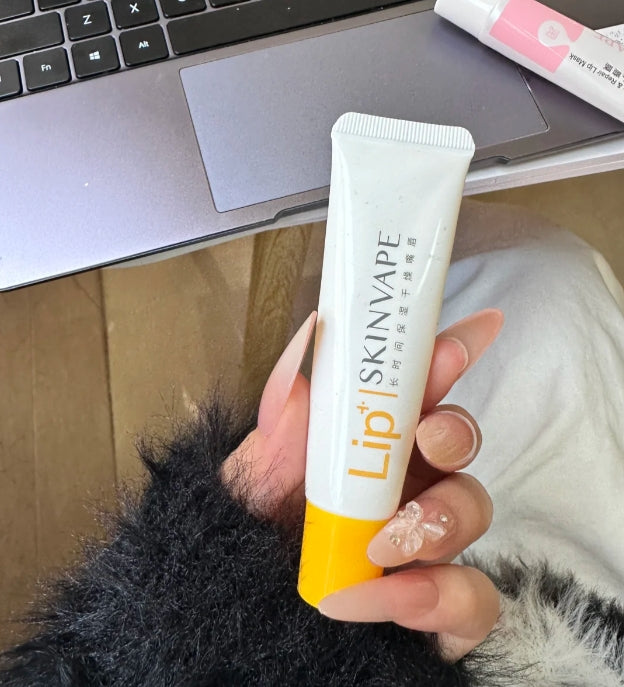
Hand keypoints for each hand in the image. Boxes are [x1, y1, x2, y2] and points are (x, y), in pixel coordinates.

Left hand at [222, 308, 502, 661]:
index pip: (419, 389)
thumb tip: (306, 342)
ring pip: (474, 511)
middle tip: (429, 437)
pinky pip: (474, 599)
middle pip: (460, 443)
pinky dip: (439, 596)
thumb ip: (279, 418)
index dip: (450, 356)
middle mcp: (406, 483)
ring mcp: (429, 543)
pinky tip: (390, 600)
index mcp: (367, 442)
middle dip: (456, 431)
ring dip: (438, 521)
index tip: (470, 332)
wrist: (240, 620)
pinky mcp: (442, 607)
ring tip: (380, 547)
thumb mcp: (252, 476)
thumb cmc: (250, 537)